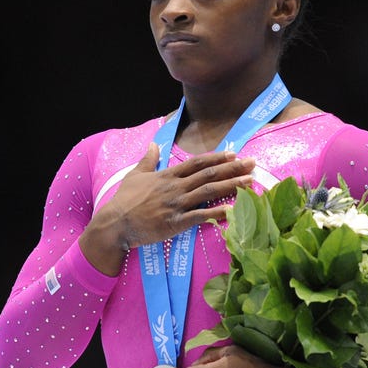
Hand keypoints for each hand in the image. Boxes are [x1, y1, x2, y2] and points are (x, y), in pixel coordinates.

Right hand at [79, 143, 254, 274]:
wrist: (115, 223)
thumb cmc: (124, 200)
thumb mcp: (135, 175)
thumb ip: (148, 159)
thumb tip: (154, 144)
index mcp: (168, 176)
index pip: (197, 163)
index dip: (217, 158)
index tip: (234, 153)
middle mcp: (175, 187)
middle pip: (209, 175)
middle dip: (233, 168)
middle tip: (253, 163)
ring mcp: (176, 204)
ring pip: (208, 192)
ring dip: (231, 185)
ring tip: (250, 182)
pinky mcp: (174, 223)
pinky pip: (199, 216)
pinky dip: (215, 213)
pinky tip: (232, 210)